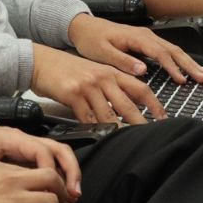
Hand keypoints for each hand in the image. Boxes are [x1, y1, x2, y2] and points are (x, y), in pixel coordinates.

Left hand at [0, 118, 80, 193]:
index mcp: (12, 139)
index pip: (39, 150)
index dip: (48, 170)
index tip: (50, 192)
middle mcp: (25, 140)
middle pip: (58, 148)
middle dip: (70, 170)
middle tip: (73, 194)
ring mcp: (30, 146)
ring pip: (59, 154)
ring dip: (69, 173)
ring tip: (73, 197)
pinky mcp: (31, 154)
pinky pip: (52, 161)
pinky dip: (61, 176)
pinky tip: (63, 195)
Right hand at [30, 43, 163, 123]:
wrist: (39, 61)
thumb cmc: (64, 69)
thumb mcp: (92, 72)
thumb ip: (110, 86)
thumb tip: (127, 106)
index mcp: (110, 71)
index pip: (140, 88)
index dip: (155, 105)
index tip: (164, 118)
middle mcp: (102, 77)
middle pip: (128, 104)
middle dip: (141, 123)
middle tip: (150, 136)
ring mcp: (88, 86)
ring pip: (109, 114)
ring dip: (119, 130)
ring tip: (126, 142)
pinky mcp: (72, 94)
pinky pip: (87, 117)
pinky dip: (94, 128)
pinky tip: (99, 135)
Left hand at [68, 13, 202, 84]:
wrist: (83, 26)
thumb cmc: (91, 39)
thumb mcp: (102, 53)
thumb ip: (122, 61)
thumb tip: (142, 70)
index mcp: (135, 36)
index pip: (159, 52)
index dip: (172, 67)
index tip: (181, 79)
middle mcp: (144, 35)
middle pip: (172, 50)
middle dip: (189, 64)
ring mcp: (146, 36)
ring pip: (172, 49)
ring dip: (188, 62)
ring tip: (202, 74)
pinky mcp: (145, 41)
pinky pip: (167, 50)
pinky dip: (179, 59)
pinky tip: (186, 68)